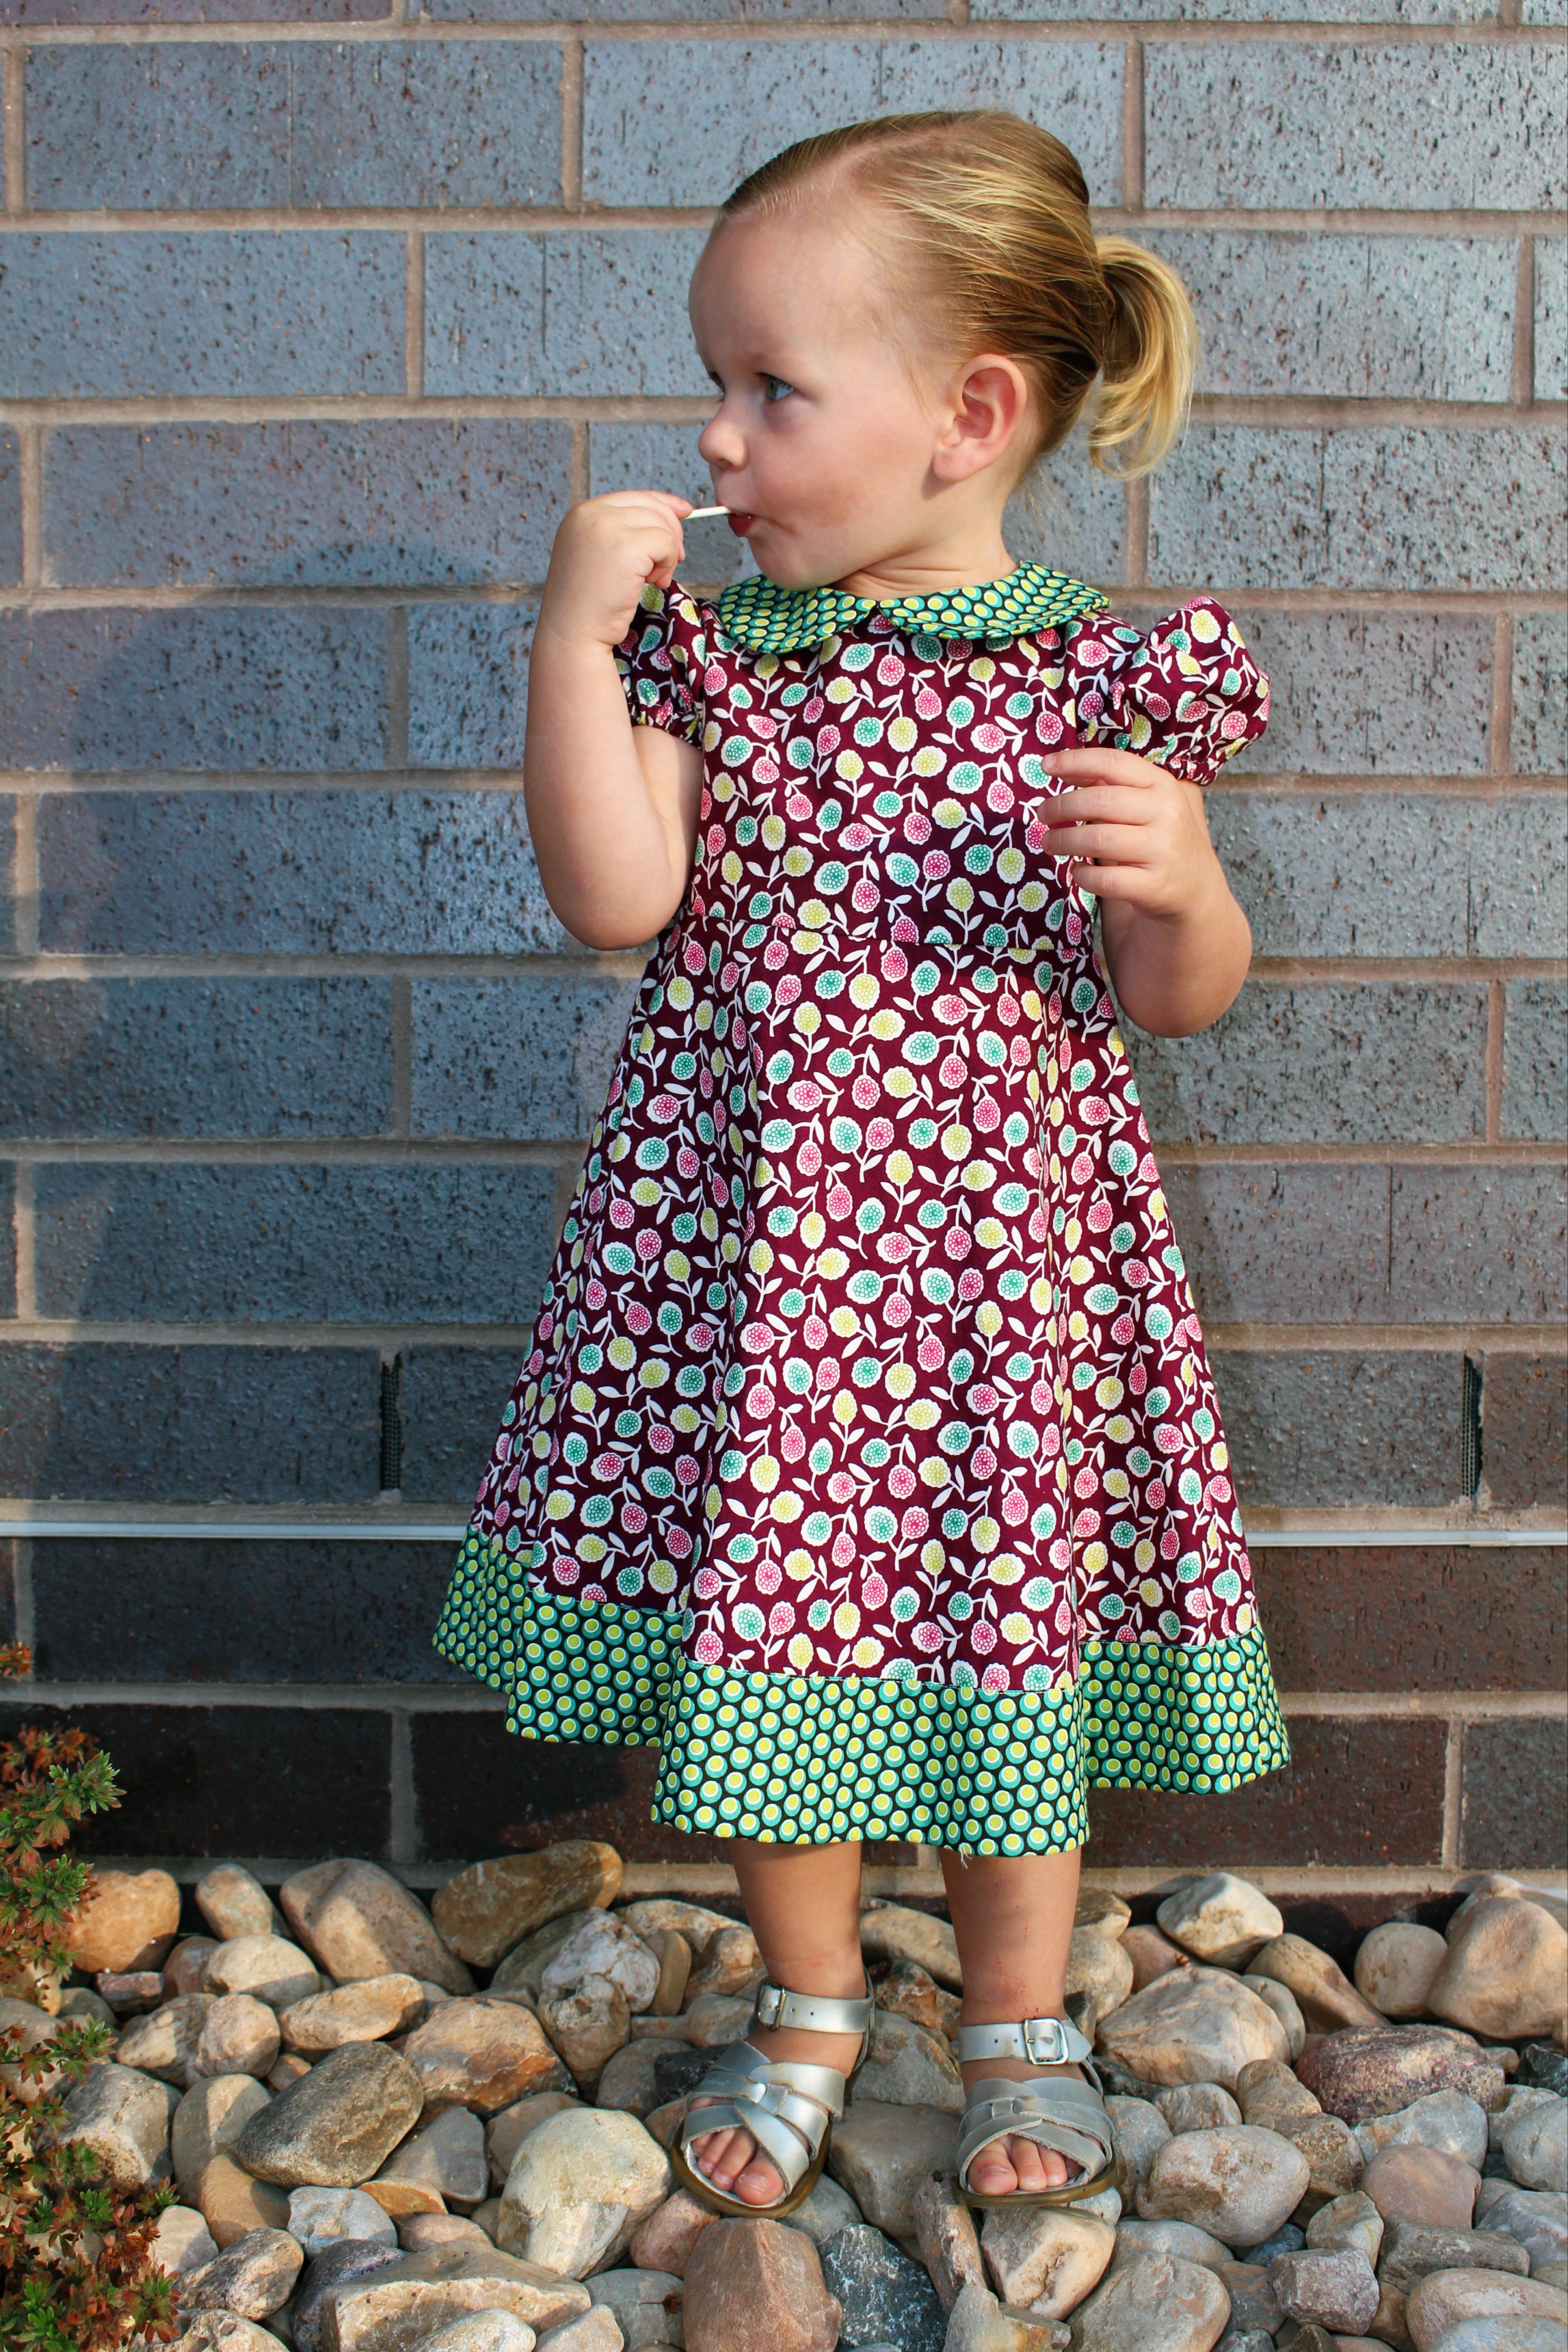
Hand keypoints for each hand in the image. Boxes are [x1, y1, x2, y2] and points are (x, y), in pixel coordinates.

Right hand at [537, 491, 696, 654]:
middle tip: (672, 563)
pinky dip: (667, 565)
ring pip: (661, 525)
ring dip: (667, 555)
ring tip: (653, 580)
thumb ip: (624, 532)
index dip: (663, 503)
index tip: (684, 511)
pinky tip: (652, 584)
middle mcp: (591, 513)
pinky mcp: (626, 547)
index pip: (633, 496)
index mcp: (581, 513)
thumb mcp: (599, 555)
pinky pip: (666, 544)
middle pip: (651, 506)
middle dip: (671, 533)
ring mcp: (606, 527)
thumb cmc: (588, 604)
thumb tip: (673, 513)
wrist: (571, 633)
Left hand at [1032, 744, 1250, 1035]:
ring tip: (1050, 842)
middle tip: (1042, 814)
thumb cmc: (1157, 836)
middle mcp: (1166, 813)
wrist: (1194, 887)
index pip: (1113, 763)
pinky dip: (1082, 875)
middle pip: (1099, 802)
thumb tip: (1060, 766)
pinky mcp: (1154, 886)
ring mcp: (1163, 851)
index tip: (1046, 765)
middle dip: (1061, 806)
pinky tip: (1076, 870)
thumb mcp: (1145, 801)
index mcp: (1162, 784)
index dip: (1076, 761)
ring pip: (1097, 840)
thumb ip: (1107, 782)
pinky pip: (1105, 879)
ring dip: (1063, 840)